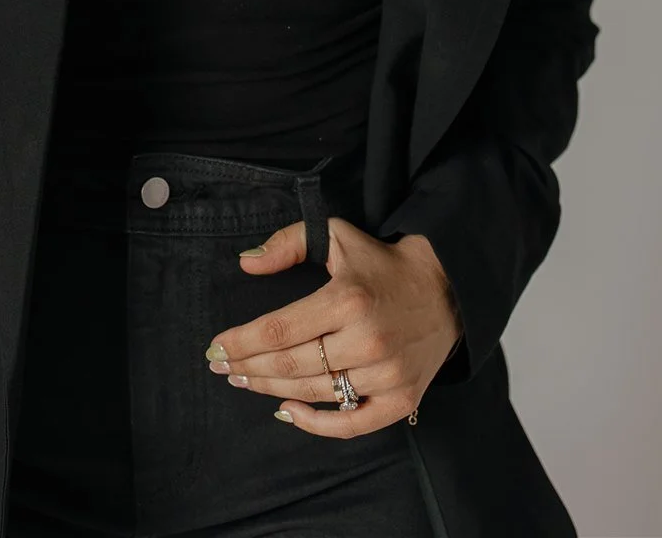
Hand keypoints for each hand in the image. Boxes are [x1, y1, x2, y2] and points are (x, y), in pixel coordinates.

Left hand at [203, 215, 464, 435]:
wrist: (446, 288)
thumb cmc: (382, 263)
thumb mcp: (337, 235)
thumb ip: (289, 242)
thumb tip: (246, 263)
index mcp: (347, 299)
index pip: (279, 329)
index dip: (241, 342)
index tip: (215, 348)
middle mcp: (367, 340)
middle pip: (290, 365)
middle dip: (248, 368)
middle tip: (223, 368)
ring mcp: (386, 374)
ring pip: (313, 393)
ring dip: (271, 391)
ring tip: (246, 382)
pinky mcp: (401, 399)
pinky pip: (350, 424)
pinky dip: (315, 425)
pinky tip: (287, 413)